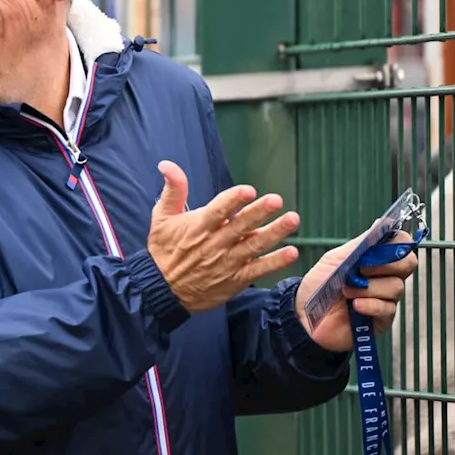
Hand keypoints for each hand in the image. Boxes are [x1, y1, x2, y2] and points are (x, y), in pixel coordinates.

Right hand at [148, 160, 300, 312]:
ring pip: (253, 246)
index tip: (248, 190)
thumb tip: (167, 164)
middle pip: (240, 226)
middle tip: (276, 200)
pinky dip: (275, 262)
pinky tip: (292, 252)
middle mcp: (214, 244)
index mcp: (198, 227)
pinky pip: (257, 270)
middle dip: (259, 212)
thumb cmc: (164, 251)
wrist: (162, 290)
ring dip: (274, 233)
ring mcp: (226, 263)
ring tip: (292, 220)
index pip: (217, 211)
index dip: (233, 200)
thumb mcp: (162, 218)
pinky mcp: (234, 280)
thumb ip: (173, 190)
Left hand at [293, 227, 417, 351]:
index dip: (396, 243)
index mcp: (376, 259)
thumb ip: (360, 244)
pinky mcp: (382, 319)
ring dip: (369, 287)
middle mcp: (385, 277)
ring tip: (346, 291)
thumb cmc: (319, 285)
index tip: (377, 248)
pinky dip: (370, 304)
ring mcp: (386, 298)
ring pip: (396, 286)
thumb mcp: (336, 259)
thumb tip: (380, 224)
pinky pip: (387, 308)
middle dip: (385, 264)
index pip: (402, 244)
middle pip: (408, 263)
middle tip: (361, 269)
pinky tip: (355, 306)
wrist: (304, 314)